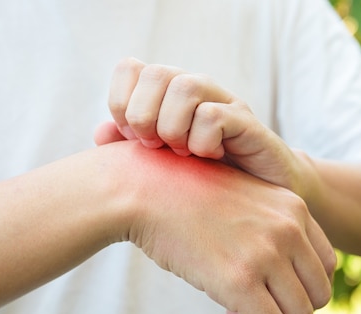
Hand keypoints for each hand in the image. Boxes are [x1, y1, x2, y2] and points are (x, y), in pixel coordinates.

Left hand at [95, 57, 315, 197]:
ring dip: (173, 127)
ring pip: (185, 87)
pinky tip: (209, 159)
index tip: (131, 138)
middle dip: (144, 116)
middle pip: (156, 73)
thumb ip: (130, 148)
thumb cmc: (204, 179)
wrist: (259, 197)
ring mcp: (223, 103)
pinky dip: (202, 142)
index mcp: (168, 96)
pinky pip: (214, 116)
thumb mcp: (161, 166)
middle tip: (154, 147)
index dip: (122, 102)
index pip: (131, 69)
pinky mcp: (248, 123)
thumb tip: (101, 132)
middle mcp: (195, 91)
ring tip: (181, 154)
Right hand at [122, 142, 335, 313]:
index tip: (269, 282)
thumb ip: (271, 230)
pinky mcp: (239, 279)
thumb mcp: (244, 201)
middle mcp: (288, 229)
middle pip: (319, 294)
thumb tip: (282, 278)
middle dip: (289, 306)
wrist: (145, 188)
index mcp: (294, 207)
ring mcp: (266, 254)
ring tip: (240, 305)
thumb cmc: (186, 196)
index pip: (328, 265)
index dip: (300, 283)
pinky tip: (229, 310)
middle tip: (256, 300)